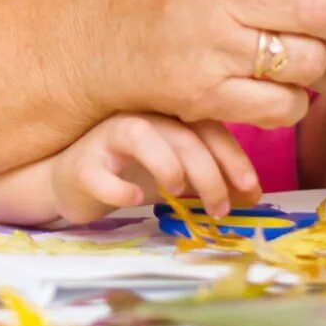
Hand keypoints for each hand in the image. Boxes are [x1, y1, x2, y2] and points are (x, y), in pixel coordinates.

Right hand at [51, 113, 259, 224]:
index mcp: (165, 116)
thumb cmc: (130, 173)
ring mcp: (105, 137)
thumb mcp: (178, 175)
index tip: (250, 189)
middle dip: (208, 172)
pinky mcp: (81, 164)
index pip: (206, 127)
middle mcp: (137, 118)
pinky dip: (119, 187)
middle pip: (180, 133)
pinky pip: (98, 171)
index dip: (232, 156)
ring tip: (177, 193)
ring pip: (139, 134)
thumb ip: (212, 178)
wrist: (73, 183)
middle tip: (218, 209)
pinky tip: (134, 199)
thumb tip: (252, 195)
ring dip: (167, 165)